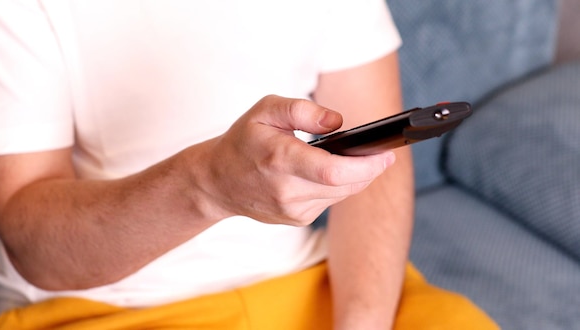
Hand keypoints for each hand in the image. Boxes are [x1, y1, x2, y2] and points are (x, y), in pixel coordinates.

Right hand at [194, 95, 394, 225]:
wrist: (217, 181)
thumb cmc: (243, 141)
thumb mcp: (265, 110)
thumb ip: (302, 109)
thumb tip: (338, 122)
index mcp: (280, 159)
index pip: (333, 171)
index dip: (367, 165)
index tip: (386, 154)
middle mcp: (287, 190)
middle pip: (345, 185)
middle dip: (369, 170)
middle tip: (382, 154)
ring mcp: (292, 210)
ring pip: (341, 194)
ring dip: (354, 178)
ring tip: (357, 159)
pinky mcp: (296, 219)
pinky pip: (329, 201)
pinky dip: (336, 186)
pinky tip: (330, 173)